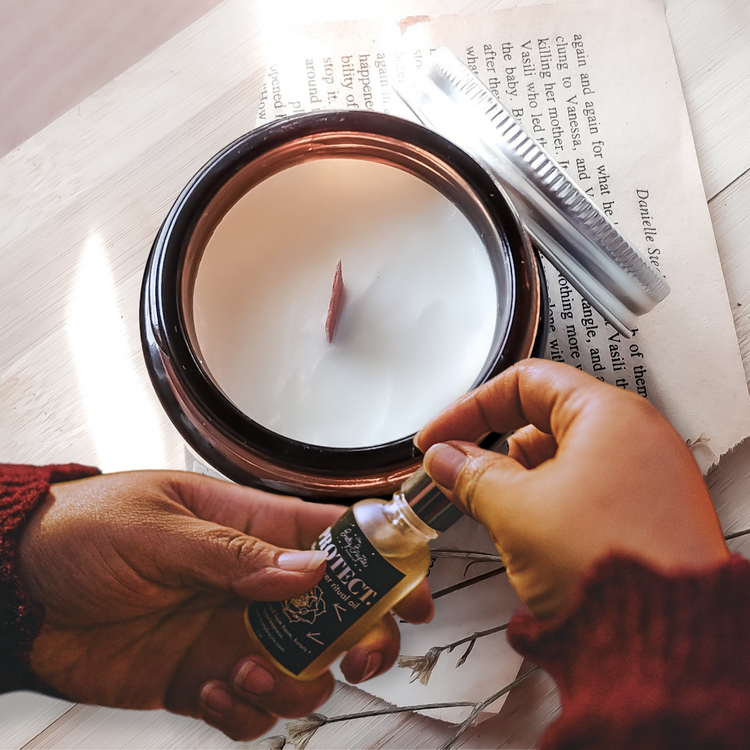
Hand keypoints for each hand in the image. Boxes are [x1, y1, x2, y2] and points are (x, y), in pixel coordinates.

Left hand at [17, 471, 431, 740]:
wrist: (18, 591)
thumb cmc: (83, 532)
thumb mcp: (157, 528)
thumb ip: (232, 553)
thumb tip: (308, 573)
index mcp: (249, 526)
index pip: (334, 537)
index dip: (382, 561)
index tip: (413, 593)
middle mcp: (252, 583)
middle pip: (337, 611)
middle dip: (362, 637)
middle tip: (359, 658)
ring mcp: (231, 632)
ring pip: (303, 669)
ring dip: (292, 684)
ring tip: (243, 671)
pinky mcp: (204, 678)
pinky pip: (252, 709)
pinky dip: (246, 714)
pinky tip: (208, 693)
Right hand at [416, 359, 728, 619]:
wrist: (667, 647)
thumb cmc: (614, 569)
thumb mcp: (517, 511)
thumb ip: (471, 475)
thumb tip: (446, 459)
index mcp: (609, 416)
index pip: (524, 384)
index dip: (469, 409)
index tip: (438, 438)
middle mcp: (635, 439)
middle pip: (541, 423)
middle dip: (492, 453)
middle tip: (458, 480)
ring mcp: (645, 478)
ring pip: (560, 462)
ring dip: (517, 484)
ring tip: (494, 515)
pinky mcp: (645, 516)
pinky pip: (582, 494)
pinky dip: (546, 506)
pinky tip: (529, 537)